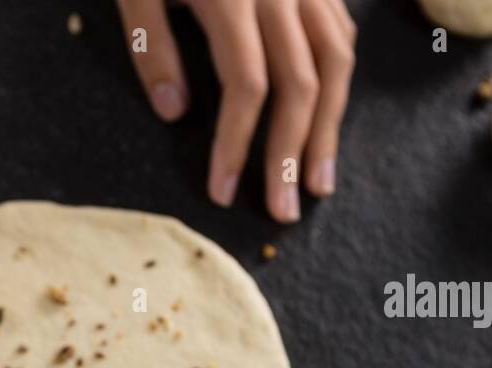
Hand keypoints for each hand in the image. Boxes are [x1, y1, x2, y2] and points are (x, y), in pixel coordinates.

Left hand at [117, 0, 355, 221]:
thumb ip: (152, 46)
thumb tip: (176, 116)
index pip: (247, 87)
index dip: (237, 144)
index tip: (222, 191)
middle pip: (302, 83)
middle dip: (292, 153)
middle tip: (283, 212)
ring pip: (335, 59)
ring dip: (330, 128)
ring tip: (319, 183)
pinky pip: (339, 31)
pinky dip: (338, 79)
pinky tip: (329, 118)